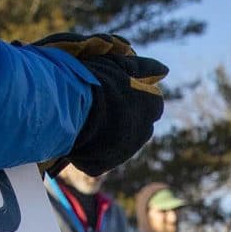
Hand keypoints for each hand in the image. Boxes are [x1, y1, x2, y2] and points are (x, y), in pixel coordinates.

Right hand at [34, 33, 168, 174]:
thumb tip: (165, 70)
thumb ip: (143, 68)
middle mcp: (143, 132)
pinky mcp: (100, 166)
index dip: (133, 95)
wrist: (65, 106)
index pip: (152, 102)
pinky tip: (77, 135)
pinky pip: (96, 157)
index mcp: (151, 106)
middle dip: (123, 117)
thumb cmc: (93, 80)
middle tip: (101, 105)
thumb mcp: (119, 65)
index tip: (116, 90)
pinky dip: (89, 149)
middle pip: (137, 125)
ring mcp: (122, 152)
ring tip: (87, 119)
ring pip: (118, 143)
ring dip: (109, 134)